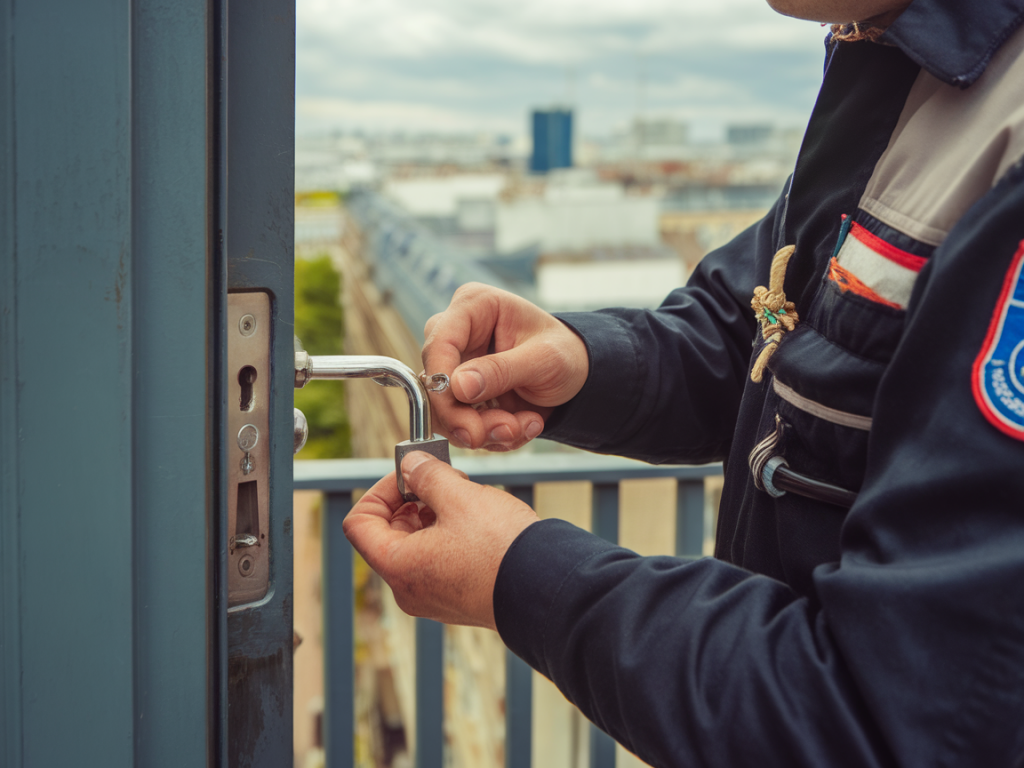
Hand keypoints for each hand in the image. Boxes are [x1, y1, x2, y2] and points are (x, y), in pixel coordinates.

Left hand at [342, 451, 538, 628]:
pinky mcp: (459, 598)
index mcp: (398, 566)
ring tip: (466, 497)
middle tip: (442, 480)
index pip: (359, 524)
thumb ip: (427, 475)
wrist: (548, 588)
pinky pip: (439, 560)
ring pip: (417, 546)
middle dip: (411, 500)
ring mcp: (434, 597)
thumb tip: (410, 465)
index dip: (380, 491)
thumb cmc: (502, 547)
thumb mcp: (459, 497)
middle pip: (389, 534)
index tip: (409, 475)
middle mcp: (409, 589)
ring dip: (434, 515)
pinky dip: (450, 535)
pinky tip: (479, 520)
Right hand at [422, 283, 588, 450]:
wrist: (578, 375)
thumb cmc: (564, 353)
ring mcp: (457, 366)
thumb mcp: (543, 359)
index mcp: (474, 306)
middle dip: (467, 416)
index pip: (440, 343)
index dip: (443, 383)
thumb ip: (501, 371)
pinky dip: (491, 435)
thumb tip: (457, 386)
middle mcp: (458, 334)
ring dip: (483, 430)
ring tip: (522, 427)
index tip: (462, 413)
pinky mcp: (462, 395)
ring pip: (445, 410)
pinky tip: (522, 426)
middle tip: (502, 431)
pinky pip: (461, 424)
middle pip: (435, 382)